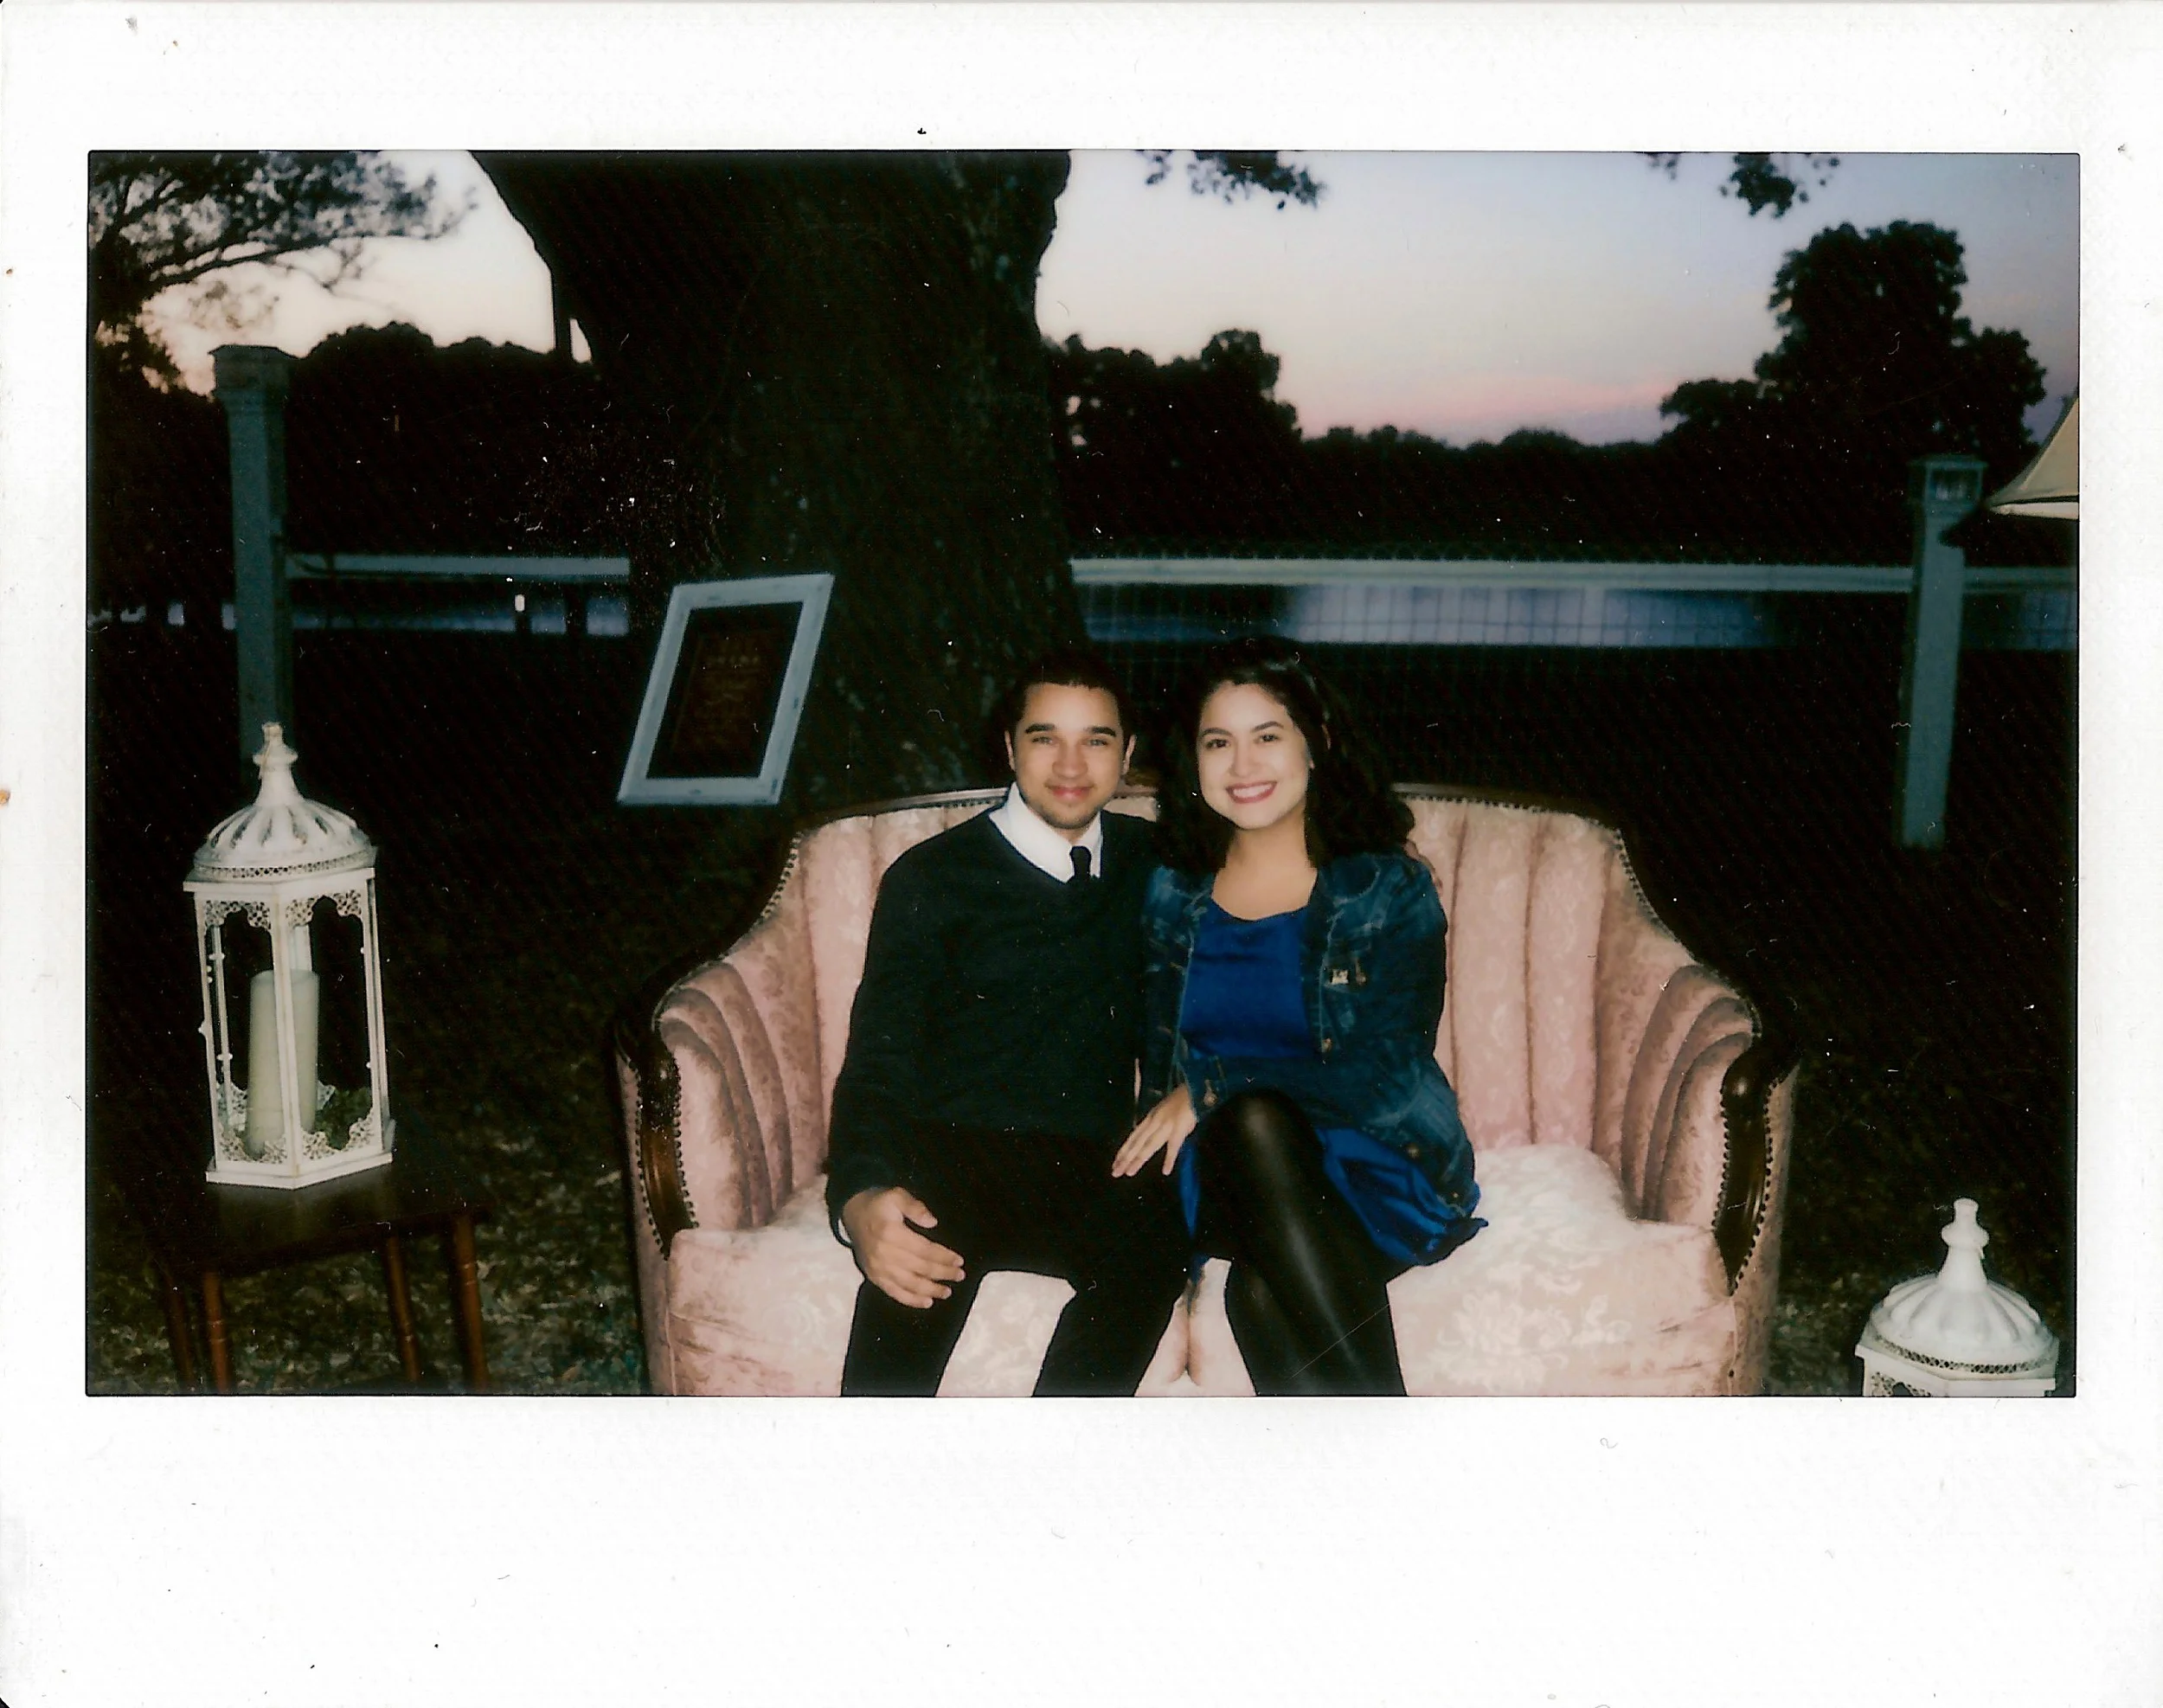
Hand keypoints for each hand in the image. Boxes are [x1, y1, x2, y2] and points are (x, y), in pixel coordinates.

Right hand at [840, 1187, 965, 1308]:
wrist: (853, 1213)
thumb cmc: (879, 1204)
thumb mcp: (896, 1195)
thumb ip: (915, 1207)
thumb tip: (932, 1222)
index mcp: (892, 1234)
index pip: (924, 1250)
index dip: (944, 1257)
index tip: (959, 1261)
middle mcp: (885, 1255)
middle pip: (920, 1269)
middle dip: (943, 1274)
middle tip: (960, 1276)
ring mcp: (878, 1269)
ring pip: (910, 1284)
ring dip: (931, 1290)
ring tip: (947, 1292)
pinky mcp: (873, 1277)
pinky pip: (894, 1293)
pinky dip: (911, 1300)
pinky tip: (927, 1302)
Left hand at [1113, 1086, 1197, 1177]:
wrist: (1194, 1089)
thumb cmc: (1182, 1099)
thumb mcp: (1163, 1110)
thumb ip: (1156, 1123)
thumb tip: (1150, 1136)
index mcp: (1150, 1118)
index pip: (1133, 1137)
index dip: (1124, 1150)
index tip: (1115, 1163)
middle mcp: (1154, 1122)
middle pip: (1137, 1143)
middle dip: (1125, 1159)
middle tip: (1115, 1173)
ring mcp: (1165, 1126)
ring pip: (1149, 1146)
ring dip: (1138, 1160)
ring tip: (1129, 1173)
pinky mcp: (1179, 1129)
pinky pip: (1173, 1146)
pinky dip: (1170, 1159)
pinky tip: (1166, 1171)